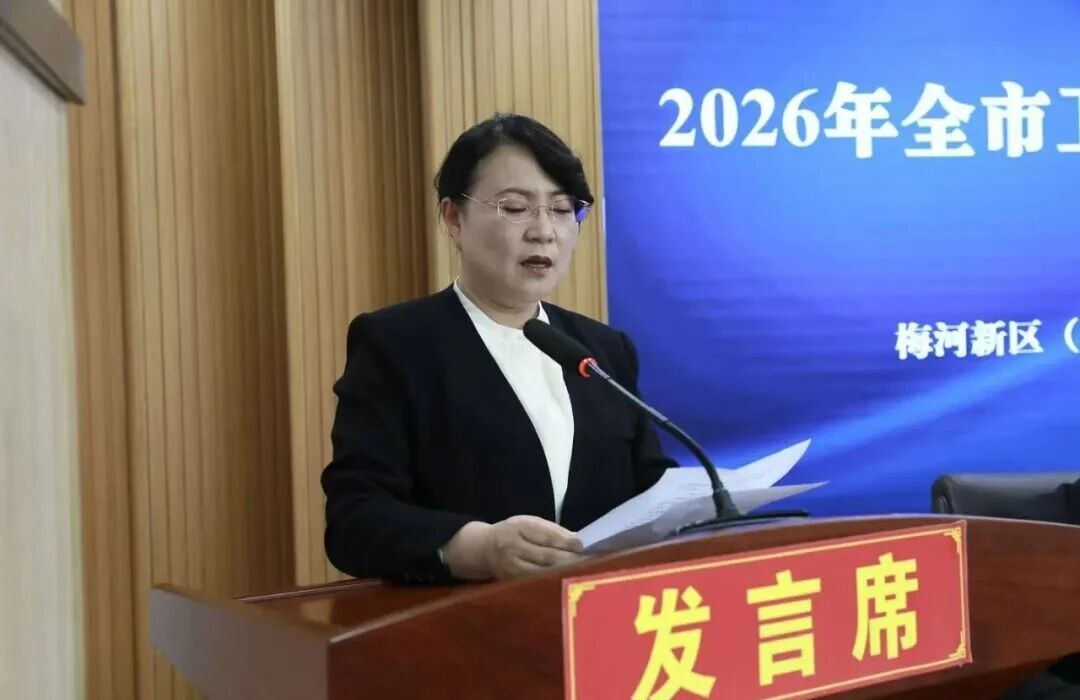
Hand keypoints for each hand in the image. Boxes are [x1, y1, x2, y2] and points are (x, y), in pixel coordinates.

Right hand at [442, 516, 583, 579]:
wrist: (483, 549)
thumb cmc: (513, 533)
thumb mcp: (528, 523)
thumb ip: (552, 531)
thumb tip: (578, 541)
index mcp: (519, 527)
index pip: (546, 535)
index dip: (565, 541)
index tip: (582, 545)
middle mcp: (513, 548)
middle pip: (546, 556)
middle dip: (570, 560)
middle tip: (591, 562)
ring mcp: (512, 568)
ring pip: (543, 573)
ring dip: (565, 573)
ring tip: (583, 573)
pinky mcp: (513, 582)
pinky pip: (536, 583)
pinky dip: (553, 583)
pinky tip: (567, 582)